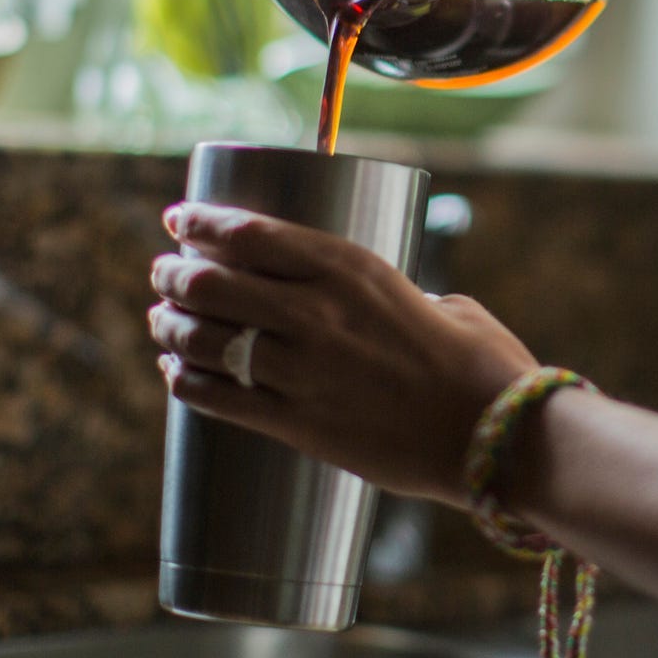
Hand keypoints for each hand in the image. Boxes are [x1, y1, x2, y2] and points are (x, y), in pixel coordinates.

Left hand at [148, 201, 538, 503]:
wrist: (496, 438)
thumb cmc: (481, 365)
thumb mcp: (439, 299)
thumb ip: (392, 295)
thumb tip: (378, 301)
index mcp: (351, 269)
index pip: (250, 233)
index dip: (201, 223)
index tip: (178, 219)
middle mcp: (317, 314)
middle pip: (214, 283)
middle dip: (175, 273)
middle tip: (162, 271)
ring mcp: (304, 372)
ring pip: (206, 340)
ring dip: (171, 326)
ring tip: (161, 320)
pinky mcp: (301, 427)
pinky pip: (222, 400)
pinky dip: (188, 384)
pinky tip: (175, 375)